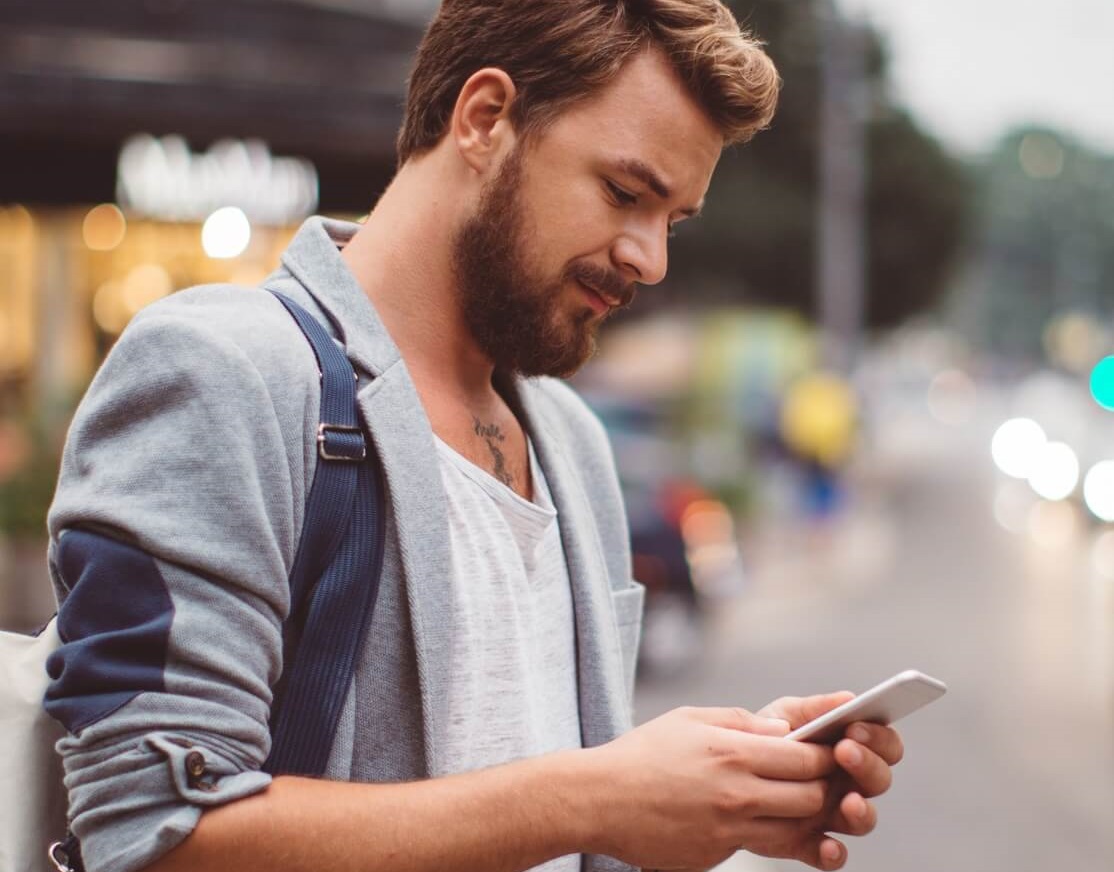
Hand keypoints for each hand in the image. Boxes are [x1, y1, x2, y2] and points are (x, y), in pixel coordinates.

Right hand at [585, 706, 843, 870]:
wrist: (599, 800)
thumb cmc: (642, 754)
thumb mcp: (690, 719)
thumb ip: (742, 721)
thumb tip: (783, 731)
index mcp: (733, 753)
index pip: (807, 758)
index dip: (826, 755)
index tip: (828, 750)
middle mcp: (738, 794)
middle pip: (812, 798)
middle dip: (825, 787)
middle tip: (820, 778)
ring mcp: (729, 830)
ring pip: (796, 829)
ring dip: (806, 816)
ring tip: (797, 799)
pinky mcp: (718, 854)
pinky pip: (763, 845)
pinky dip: (772, 833)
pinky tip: (762, 817)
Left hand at [757, 694, 905, 864]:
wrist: (728, 771)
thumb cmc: (765, 739)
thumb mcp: (785, 715)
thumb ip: (815, 708)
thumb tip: (847, 699)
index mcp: (848, 749)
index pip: (883, 744)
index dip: (878, 737)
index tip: (856, 728)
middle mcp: (847, 783)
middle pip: (879, 779)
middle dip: (868, 765)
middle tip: (845, 751)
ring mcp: (831, 813)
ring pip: (863, 819)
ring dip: (862, 811)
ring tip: (849, 801)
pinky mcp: (809, 841)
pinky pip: (830, 854)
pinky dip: (833, 853)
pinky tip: (829, 846)